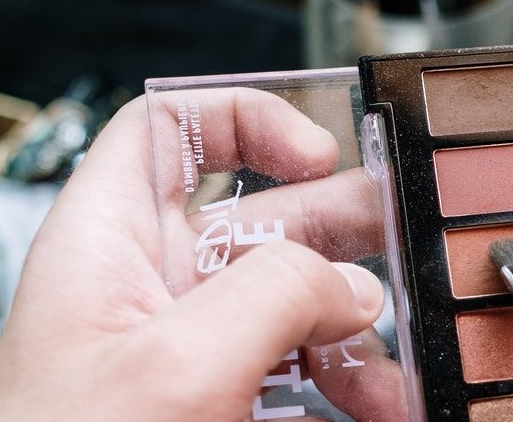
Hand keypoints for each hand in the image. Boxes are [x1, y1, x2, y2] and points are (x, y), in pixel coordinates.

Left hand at [0, 89, 404, 420]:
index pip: (170, 128)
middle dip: (339, 233)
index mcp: (110, 240)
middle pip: (262, 211)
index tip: (318, 155)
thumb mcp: (176, 367)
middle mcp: (152, 281)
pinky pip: (298, 364)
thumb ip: (276, 295)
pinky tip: (379, 406)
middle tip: (402, 250)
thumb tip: (352, 286)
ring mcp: (191, 343)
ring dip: (356, 326)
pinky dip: (345, 379)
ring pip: (294, 295)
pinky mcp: (221, 398)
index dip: (247, 119)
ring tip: (394, 372)